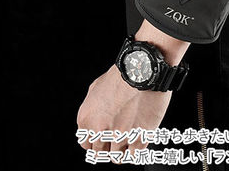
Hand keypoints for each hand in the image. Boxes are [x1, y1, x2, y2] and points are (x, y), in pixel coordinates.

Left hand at [76, 20, 189, 160]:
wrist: (143, 70)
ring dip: (123, 148)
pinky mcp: (139, 138)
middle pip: (100, 153)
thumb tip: (94, 119)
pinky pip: (134, 156)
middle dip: (109, 145)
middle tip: (119, 135)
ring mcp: (120, 136)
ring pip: (117, 157)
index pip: (86, 144)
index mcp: (86, 120)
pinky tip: (139, 138)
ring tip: (130, 136)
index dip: (96, 140)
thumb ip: (91, 108)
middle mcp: (100, 131)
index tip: (104, 137)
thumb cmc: (122, 75)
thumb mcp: (96, 87)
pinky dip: (136, 150)